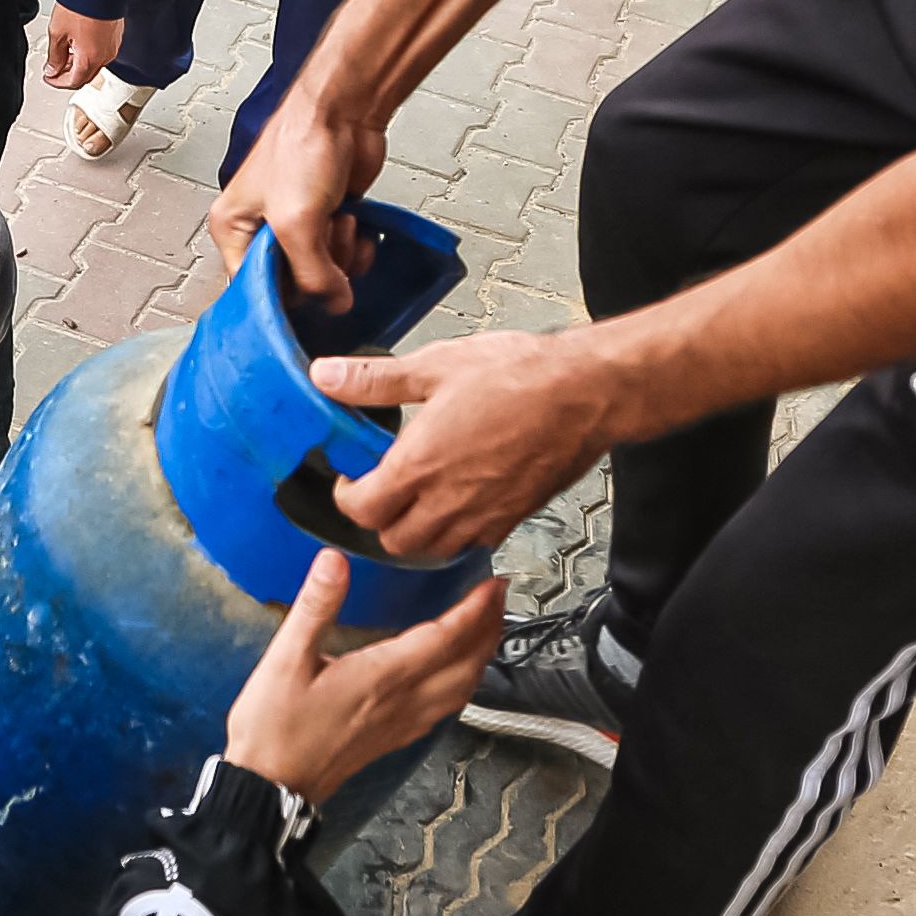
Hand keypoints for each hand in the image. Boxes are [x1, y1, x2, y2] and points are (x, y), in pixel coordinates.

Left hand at [40, 7, 124, 93]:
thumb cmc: (81, 4)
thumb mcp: (57, 32)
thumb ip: (54, 56)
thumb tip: (53, 69)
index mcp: (90, 59)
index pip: (73, 82)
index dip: (57, 82)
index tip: (49, 77)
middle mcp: (105, 55)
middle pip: (85, 76)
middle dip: (68, 75)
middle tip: (54, 69)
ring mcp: (112, 45)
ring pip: (94, 64)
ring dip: (78, 64)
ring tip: (63, 53)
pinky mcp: (115, 35)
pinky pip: (101, 52)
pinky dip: (88, 53)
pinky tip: (77, 43)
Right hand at [207, 93, 383, 308]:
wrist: (344, 111)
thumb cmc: (301, 144)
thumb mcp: (295, 222)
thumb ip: (312, 273)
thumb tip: (333, 304)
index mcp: (234, 229)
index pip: (250, 288)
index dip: (280, 299)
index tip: (307, 298)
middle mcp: (262, 231)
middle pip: (291, 285)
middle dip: (317, 268)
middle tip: (323, 237)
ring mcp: (298, 226)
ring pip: (323, 272)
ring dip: (340, 253)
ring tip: (338, 219)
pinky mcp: (328, 220)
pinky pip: (345, 256)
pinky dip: (356, 245)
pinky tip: (354, 220)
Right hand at [224, 550, 504, 799]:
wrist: (272, 786)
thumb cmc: (275, 727)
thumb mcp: (285, 660)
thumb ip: (315, 607)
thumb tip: (334, 560)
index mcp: (383, 676)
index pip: (447, 637)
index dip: (476, 608)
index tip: (492, 583)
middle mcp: (403, 701)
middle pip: (468, 663)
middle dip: (491, 627)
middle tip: (498, 598)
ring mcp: (403, 723)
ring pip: (463, 689)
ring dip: (482, 656)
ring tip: (487, 630)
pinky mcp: (394, 738)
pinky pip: (446, 708)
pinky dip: (462, 685)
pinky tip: (455, 679)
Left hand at [311, 333, 618, 560]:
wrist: (589, 392)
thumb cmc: (520, 375)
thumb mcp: (437, 365)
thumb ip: (375, 380)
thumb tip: (325, 376)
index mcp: (420, 464)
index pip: (362, 509)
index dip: (348, 497)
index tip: (352, 479)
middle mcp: (449, 500)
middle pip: (393, 540)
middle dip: (379, 519)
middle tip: (382, 490)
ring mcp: (485, 515)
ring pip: (433, 550)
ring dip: (417, 532)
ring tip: (418, 498)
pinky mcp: (514, 517)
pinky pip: (474, 544)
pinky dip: (457, 533)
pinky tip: (460, 500)